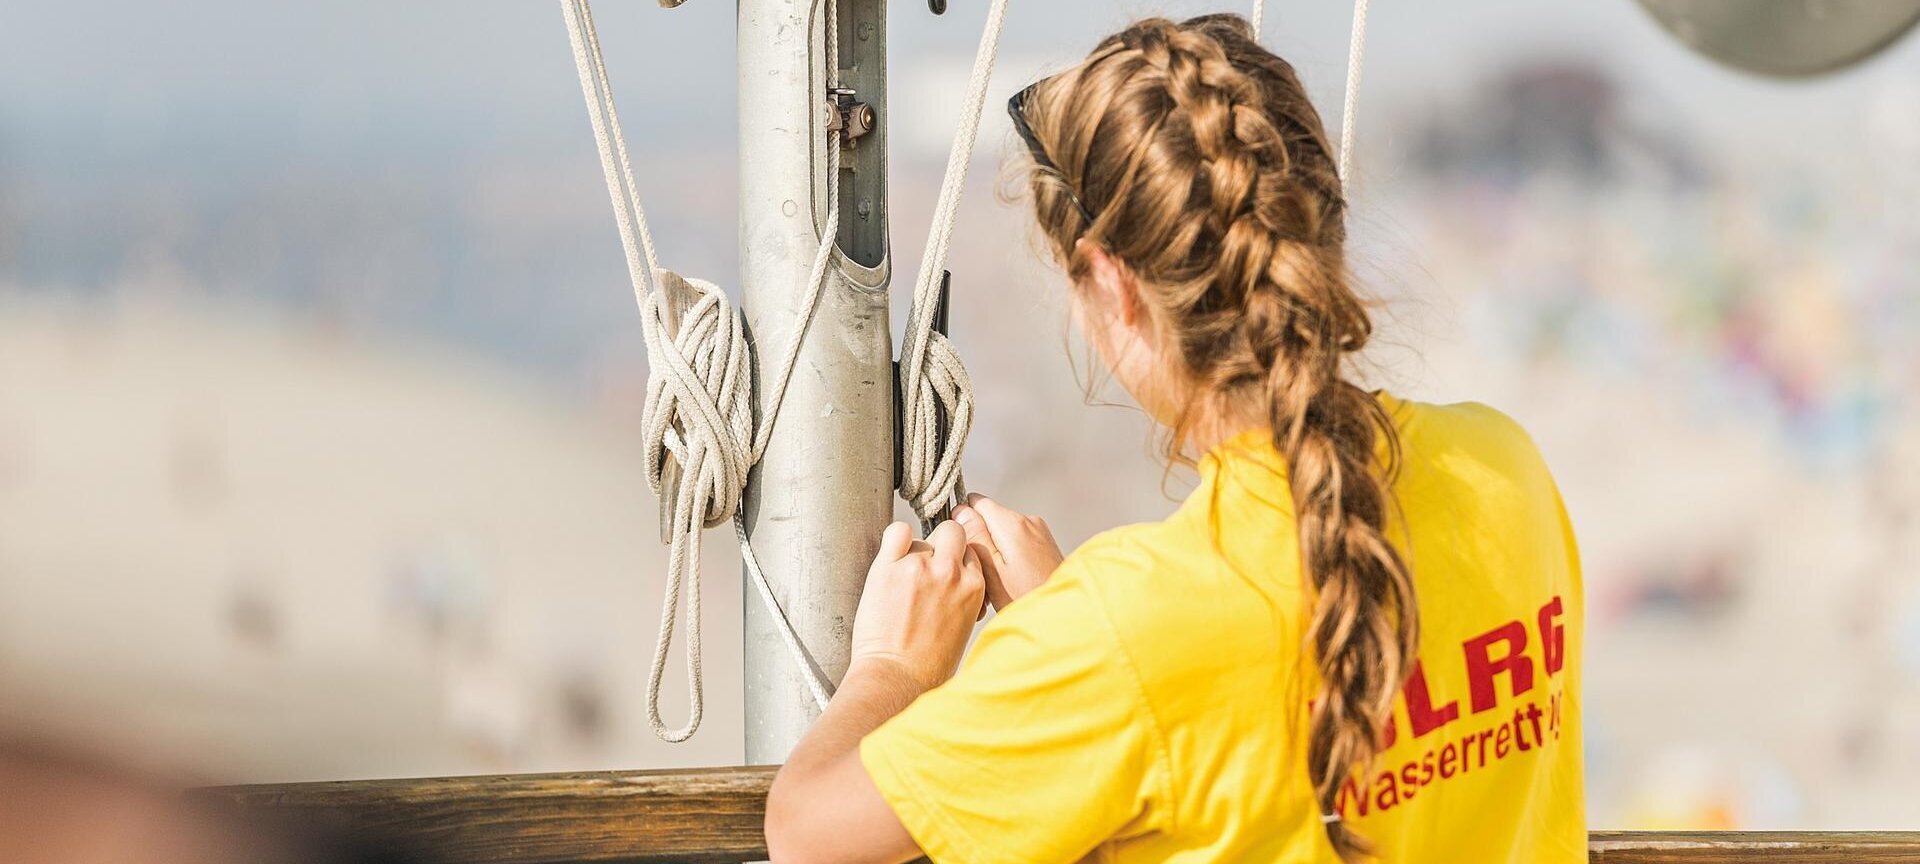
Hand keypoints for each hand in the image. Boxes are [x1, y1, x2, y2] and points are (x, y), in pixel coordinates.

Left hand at [848, 521, 985, 692]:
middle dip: (942, 544)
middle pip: (953, 532)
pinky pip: (896, 531)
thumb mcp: (964, 627)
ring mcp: (919, 568)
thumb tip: (953, 581)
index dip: (957, 561)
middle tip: (925, 567)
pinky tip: (890, 558)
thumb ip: (964, 596)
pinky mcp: (888, 568)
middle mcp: (950, 573)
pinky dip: (894, 539)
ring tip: (900, 585)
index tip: (945, 572)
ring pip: (921, 539)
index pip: (971, 553)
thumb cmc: (929, 666)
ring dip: (911, 554)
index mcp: (974, 588)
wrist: (896, 680)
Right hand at [952, 493, 1064, 610]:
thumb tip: (961, 510)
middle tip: (981, 573)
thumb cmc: (1027, 598)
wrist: (1064, 614)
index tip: (966, 548)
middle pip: (989, 519)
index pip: (975, 502)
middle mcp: (1029, 521)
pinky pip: (1017, 543)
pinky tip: (1011, 582)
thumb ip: (974, 536)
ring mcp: (1039, 532)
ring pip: (1002, 533)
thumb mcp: (991, 570)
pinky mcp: (1045, 545)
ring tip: (997, 583)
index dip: (964, 524)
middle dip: (980, 542)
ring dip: (994, 554)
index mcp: (1013, 523)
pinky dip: (1009, 559)